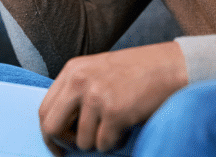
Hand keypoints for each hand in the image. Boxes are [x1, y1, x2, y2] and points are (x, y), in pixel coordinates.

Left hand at [38, 42, 187, 154]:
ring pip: (82, 141)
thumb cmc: (138, 71)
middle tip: (77, 149)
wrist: (172, 65)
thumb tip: (61, 127)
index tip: (58, 145)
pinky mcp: (115, 112)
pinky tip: (126, 128)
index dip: (49, 133)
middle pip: (51, 127)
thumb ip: (76, 91)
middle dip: (63, 144)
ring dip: (99, 143)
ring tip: (115, 129)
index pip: (44, 109)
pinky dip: (115, 143)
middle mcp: (79, 81)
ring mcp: (96, 96)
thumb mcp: (97, 70)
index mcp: (72, 70)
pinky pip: (104, 144)